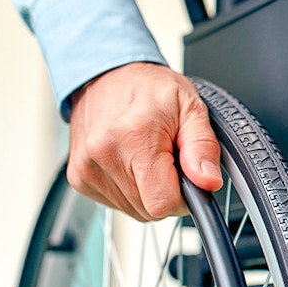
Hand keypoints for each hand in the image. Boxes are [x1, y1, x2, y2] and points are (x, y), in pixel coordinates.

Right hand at [67, 62, 222, 220]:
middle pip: (150, 210)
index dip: (182, 196)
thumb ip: (203, 147)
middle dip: (167, 190)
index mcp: (134, 137)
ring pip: (134, 210)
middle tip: (166, 158)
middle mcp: (104, 154)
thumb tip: (208, 181)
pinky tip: (130, 163)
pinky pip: (117, 204)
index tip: (184, 175)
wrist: (107, 75)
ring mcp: (87, 168)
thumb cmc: (149, 89)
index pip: (162, 203)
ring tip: (147, 156)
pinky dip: (130, 190)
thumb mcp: (190, 107)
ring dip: (148, 191)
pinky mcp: (78, 178)